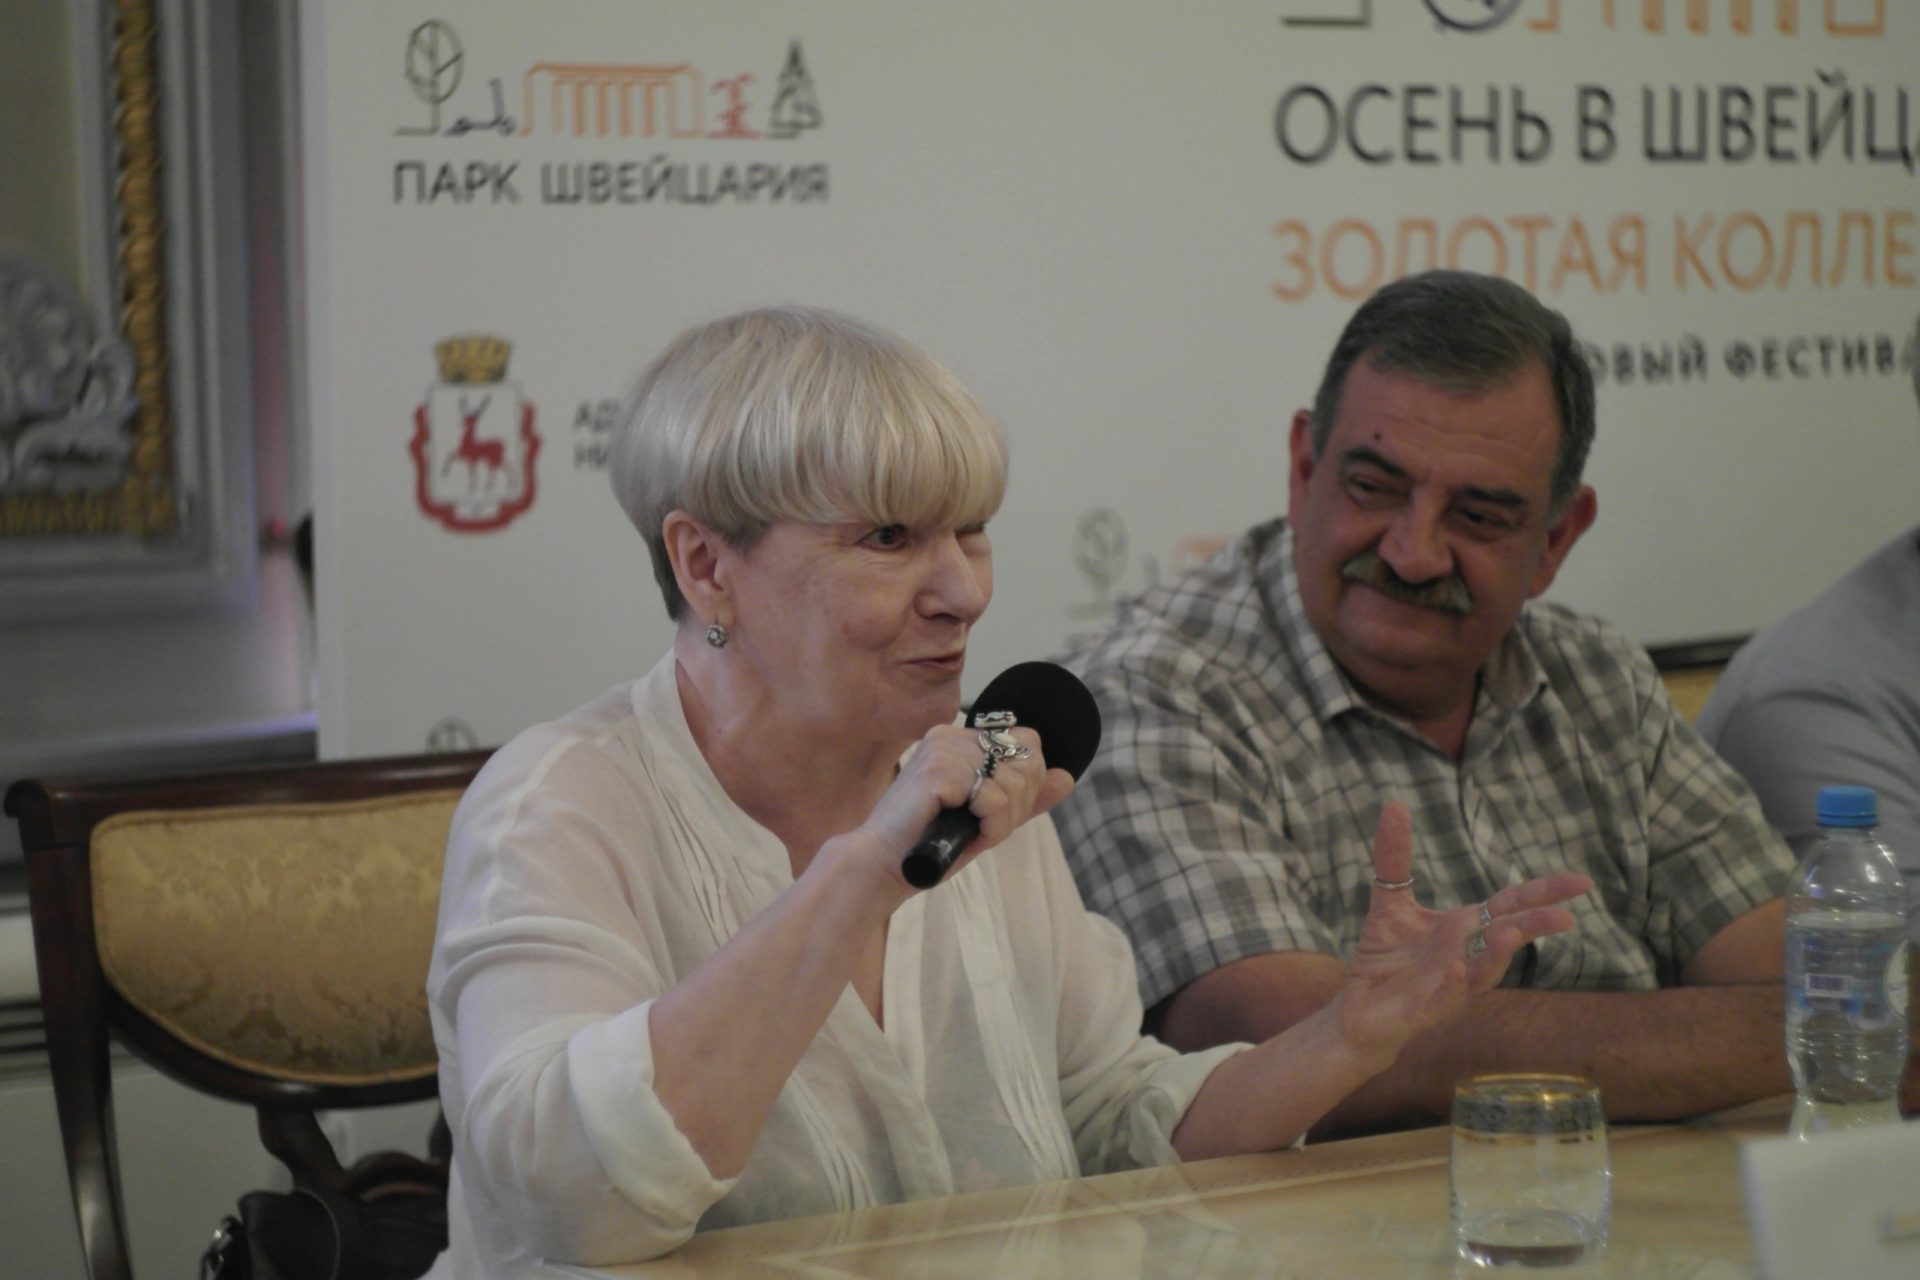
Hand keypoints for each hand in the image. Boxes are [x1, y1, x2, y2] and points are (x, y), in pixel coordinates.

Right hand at [855, 722, 1074, 886]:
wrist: (882, 865)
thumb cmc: (929, 843)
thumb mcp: (987, 818)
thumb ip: (1024, 797)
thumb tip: (1067, 777)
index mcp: (959, 738)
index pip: (1028, 742)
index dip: (1026, 783)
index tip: (995, 812)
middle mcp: (952, 734)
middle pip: (1029, 760)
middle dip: (1017, 806)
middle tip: (983, 827)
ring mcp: (943, 749)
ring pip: (1015, 782)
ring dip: (1002, 820)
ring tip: (971, 832)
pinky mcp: (938, 770)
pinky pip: (994, 798)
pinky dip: (990, 825)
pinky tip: (964, 833)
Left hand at [1332, 801, 1593, 1061]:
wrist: (1360, 1013)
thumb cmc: (1384, 959)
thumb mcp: (1389, 901)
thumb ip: (1394, 857)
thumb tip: (1394, 804)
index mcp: (1464, 930)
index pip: (1511, 906)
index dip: (1544, 893)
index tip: (1583, 881)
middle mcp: (1466, 958)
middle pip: (1507, 939)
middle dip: (1535, 926)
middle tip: (1566, 916)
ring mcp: (1448, 987)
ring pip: (1481, 974)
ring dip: (1496, 955)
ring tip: (1510, 932)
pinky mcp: (1422, 1011)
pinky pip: (1442, 998)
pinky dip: (1451, 984)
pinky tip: (1454, 968)